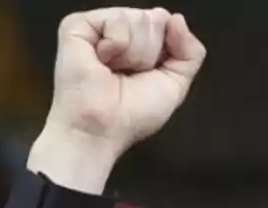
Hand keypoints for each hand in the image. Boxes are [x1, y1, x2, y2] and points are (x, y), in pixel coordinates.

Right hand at [27, 7, 205, 192]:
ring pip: (139, 19)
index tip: (148, 75)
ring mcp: (98, 27)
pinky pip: (117, 20)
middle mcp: (119, 32)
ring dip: (134, 55)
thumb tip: (177, 19)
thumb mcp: (176, 84)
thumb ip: (190, 52)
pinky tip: (101, 62)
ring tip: (113, 71)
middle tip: (128, 75)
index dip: (167, 52)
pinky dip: (117, 46)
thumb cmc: (131, 115)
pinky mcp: (77, 25)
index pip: (166, 23)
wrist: (103, 128)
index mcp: (139, 43)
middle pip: (155, 19)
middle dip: (150, 54)